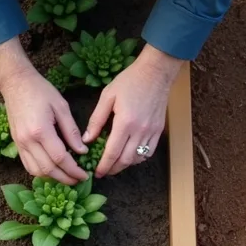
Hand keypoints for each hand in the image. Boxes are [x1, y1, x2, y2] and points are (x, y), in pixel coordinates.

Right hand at [0, 39, 88, 184]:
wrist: (16, 84)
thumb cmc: (41, 91)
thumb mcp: (61, 107)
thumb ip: (71, 131)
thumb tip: (82, 151)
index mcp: (41, 130)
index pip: (60, 158)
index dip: (74, 170)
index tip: (85, 174)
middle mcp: (28, 141)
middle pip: (48, 169)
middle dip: (65, 178)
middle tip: (79, 179)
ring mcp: (20, 144)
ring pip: (36, 171)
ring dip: (53, 178)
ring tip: (67, 177)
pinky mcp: (16, 144)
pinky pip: (28, 165)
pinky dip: (40, 172)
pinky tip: (52, 170)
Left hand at [83, 45, 183, 177]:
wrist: (156, 72)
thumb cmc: (129, 81)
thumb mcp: (107, 97)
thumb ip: (96, 120)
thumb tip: (87, 139)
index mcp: (125, 122)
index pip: (112, 152)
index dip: (104, 165)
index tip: (96, 173)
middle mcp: (140, 130)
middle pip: (126, 160)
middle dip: (113, 169)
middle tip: (104, 170)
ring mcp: (152, 132)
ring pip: (138, 158)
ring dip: (126, 164)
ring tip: (115, 163)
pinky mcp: (159, 130)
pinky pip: (149, 152)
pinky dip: (138, 157)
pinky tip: (130, 155)